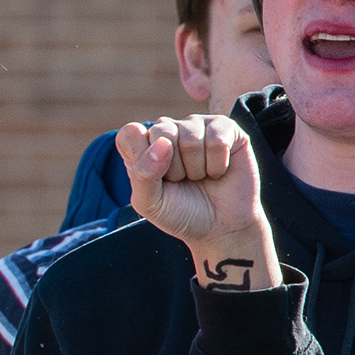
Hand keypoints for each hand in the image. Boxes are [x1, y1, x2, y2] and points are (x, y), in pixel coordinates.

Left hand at [119, 112, 282, 290]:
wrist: (221, 228)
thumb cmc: (181, 214)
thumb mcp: (150, 203)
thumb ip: (143, 174)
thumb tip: (163, 143)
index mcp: (143, 146)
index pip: (129, 134)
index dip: (142, 158)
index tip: (156, 180)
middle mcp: (168, 131)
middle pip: (162, 132)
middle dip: (174, 167)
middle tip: (182, 181)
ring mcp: (197, 126)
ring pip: (191, 136)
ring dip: (197, 168)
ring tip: (200, 177)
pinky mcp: (225, 127)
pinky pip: (218, 139)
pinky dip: (218, 164)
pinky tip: (218, 171)